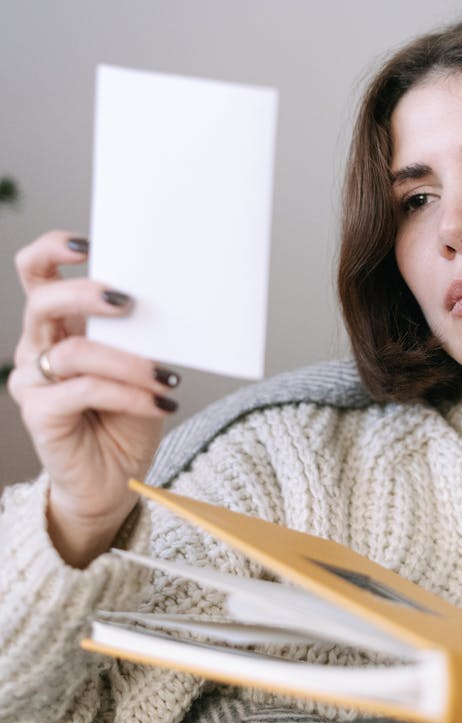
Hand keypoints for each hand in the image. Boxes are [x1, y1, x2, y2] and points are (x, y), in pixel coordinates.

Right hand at [8, 231, 180, 566]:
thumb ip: (140, 334)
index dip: (53, 249)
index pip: (37, 271)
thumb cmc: (128, 416)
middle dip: (86, 293)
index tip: (89, 242)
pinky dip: (129, 394)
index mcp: (59, 323)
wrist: (116, 480)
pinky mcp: (39, 414)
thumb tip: (168, 298)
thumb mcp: (141, 366)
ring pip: (74, 351)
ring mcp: (33, 380)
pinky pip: (85, 391)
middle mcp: (38, 345)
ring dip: (127, 360)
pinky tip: (159, 402)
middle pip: (43, 299)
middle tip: (129, 301)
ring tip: (165, 375)